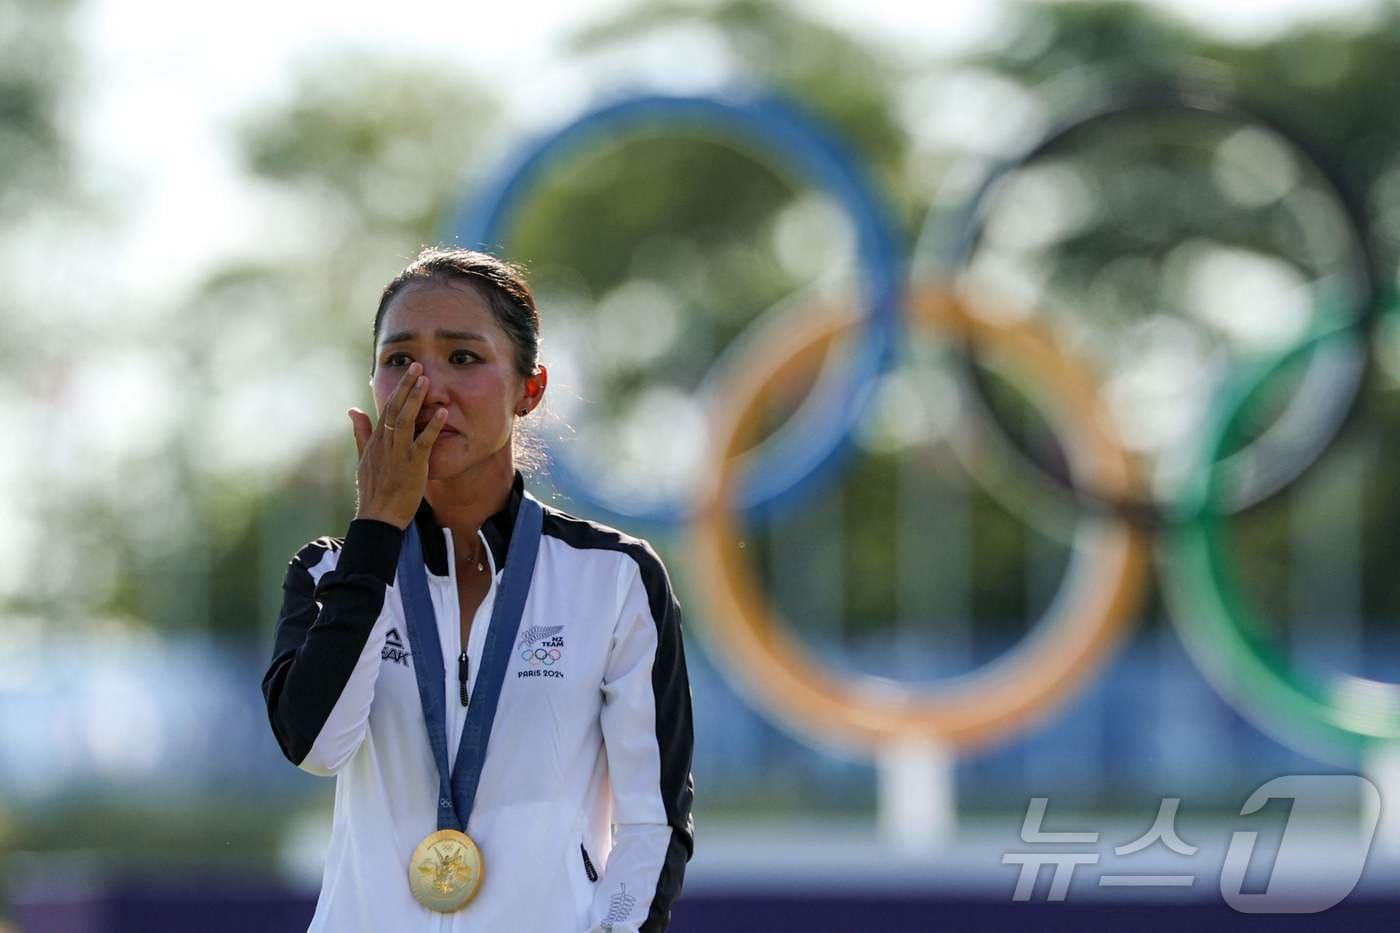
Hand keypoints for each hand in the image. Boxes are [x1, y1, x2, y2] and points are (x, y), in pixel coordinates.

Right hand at [347, 361, 447, 529]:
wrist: (378, 517)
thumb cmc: (374, 489)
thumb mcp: (364, 458)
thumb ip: (361, 433)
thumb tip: (353, 410)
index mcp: (376, 440)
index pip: (386, 408)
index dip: (398, 389)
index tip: (408, 372)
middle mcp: (386, 443)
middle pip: (395, 408)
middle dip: (406, 386)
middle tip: (418, 366)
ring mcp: (398, 453)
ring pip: (406, 420)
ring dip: (416, 399)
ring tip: (426, 380)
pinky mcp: (412, 465)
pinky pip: (423, 442)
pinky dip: (433, 427)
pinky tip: (443, 414)